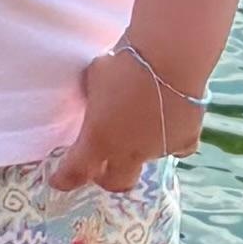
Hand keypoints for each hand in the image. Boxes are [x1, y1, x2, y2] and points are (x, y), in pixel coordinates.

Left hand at [49, 43, 199, 192]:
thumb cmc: (124, 63)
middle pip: (115, 183)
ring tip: (141, 125)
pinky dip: (170, 140)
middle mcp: (127, 153)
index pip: (75, 172)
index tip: (59, 181)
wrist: (169, 60)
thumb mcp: (96, 78)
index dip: (65, 179)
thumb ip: (95, 97)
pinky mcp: (184, 142)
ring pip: (145, 162)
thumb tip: (98, 99)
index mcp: (98, 139)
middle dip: (106, 178)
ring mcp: (157, 151)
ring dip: (138, 150)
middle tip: (103, 165)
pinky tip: (170, 123)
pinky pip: (175, 149)